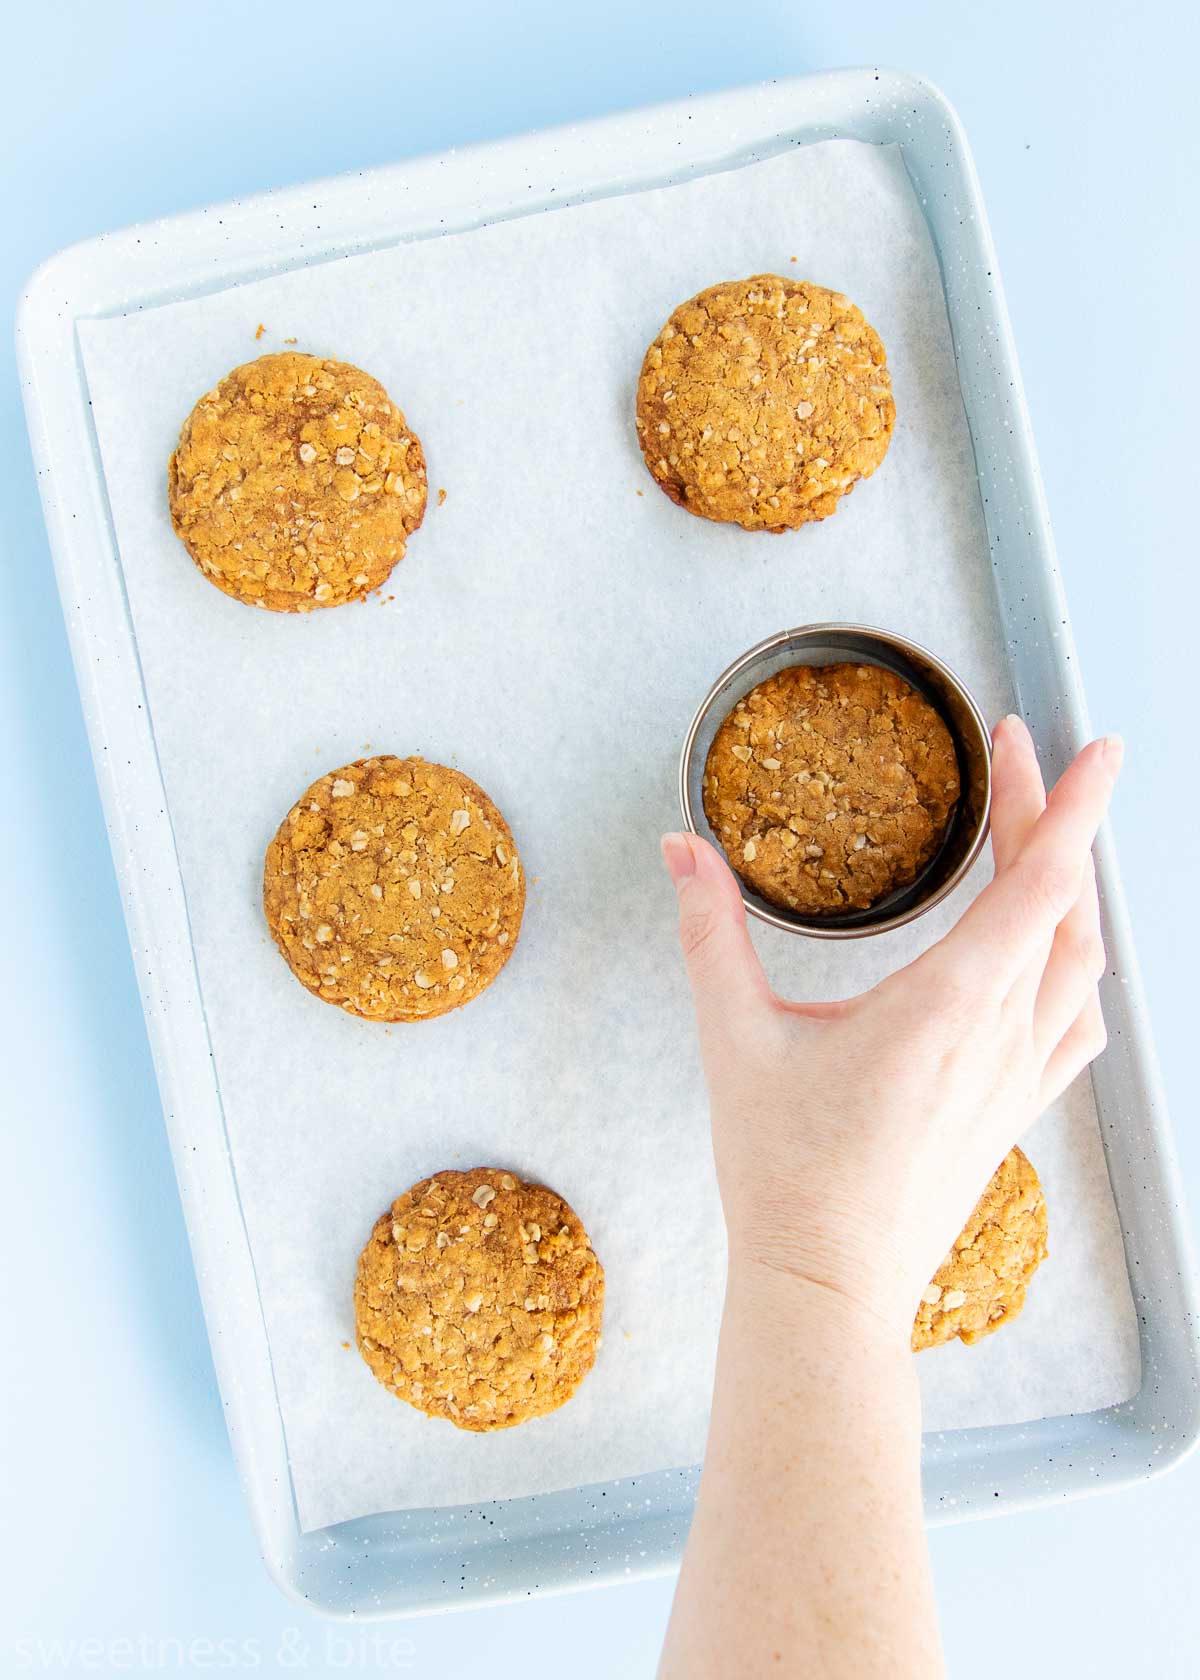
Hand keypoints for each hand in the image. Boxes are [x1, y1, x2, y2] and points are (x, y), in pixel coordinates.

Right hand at [661, 715, 1121, 1340]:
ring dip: (1073, 885)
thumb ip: (711, 932)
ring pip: (1083, 960)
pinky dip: (1082, 967)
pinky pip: (1078, 1024)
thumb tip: (684, 850)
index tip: (1087, 746)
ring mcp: (1018, 1077)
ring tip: (1045, 836)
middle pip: (1064, 901)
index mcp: (948, 1004)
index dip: (1067, 801)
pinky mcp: (1015, 1111)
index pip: (1041, 879)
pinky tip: (1063, 959)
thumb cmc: (786, 1173)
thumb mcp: (735, 1038)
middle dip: (1052, 815)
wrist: (826, 1286)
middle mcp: (1002, 1035)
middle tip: (1020, 756)